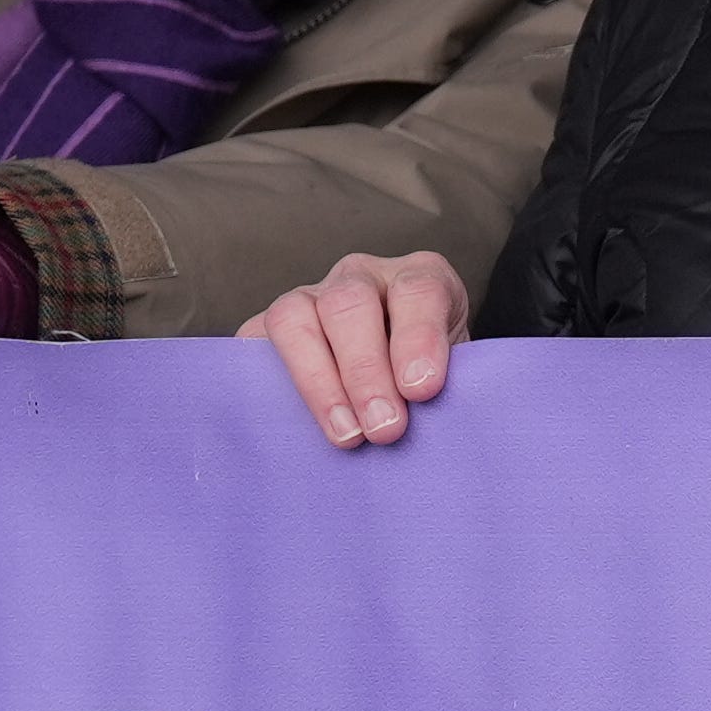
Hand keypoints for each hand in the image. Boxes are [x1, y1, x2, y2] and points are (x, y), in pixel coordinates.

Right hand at [243, 252, 469, 449]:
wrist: (397, 383)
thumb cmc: (434, 378)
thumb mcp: (458, 373)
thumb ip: (449, 384)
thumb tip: (422, 419)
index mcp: (420, 277)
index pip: (418, 292)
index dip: (418, 339)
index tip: (422, 390)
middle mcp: (362, 277)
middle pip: (350, 304)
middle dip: (365, 370)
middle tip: (384, 427)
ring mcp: (310, 295)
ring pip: (294, 317)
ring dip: (318, 380)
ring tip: (345, 433)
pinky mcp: (267, 326)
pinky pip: (252, 344)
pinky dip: (267, 381)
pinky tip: (286, 420)